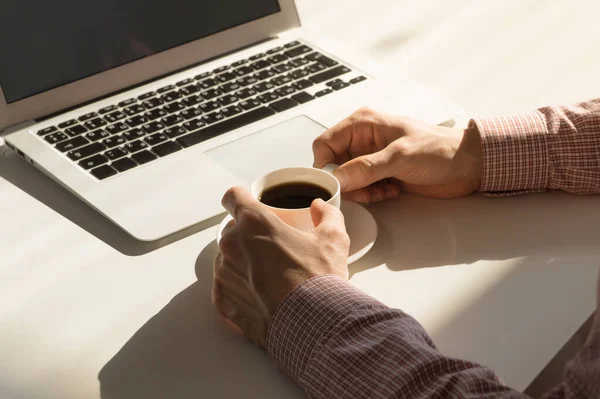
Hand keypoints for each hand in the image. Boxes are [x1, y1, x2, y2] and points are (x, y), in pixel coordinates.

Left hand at [212, 187, 349, 347]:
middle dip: (248, 235)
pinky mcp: (223, 300)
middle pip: (232, 230)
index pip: (233, 196)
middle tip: (272, 247)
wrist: (313, 325)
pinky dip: (239, 287)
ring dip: (243, 261)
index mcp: (253, 222)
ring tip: (268, 275)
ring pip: (227, 258)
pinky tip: (260, 294)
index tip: (247, 203)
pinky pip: (226, 286)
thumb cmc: (319, 280)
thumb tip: (320, 208)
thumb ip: (327, 214)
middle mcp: (231, 244)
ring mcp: (223, 273)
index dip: (241, 198)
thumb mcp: (333, 239)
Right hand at [312, 107, 481, 201]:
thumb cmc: (440, 149)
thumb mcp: (400, 156)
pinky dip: (372, 194)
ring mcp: (372, 158)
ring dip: (361, 191)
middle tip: (365, 191)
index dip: (326, 166)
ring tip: (383, 190)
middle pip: (334, 165)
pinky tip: (391, 191)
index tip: (336, 184)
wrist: (468, 165)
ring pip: (347, 180)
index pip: (325, 144)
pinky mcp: (381, 174)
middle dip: (347, 183)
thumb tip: (337, 179)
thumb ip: (366, 168)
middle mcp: (363, 140)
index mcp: (363, 124)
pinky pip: (362, 188)